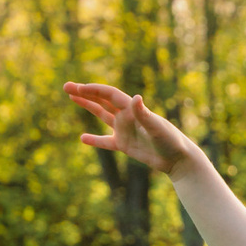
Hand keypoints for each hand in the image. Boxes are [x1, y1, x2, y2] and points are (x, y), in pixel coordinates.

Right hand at [66, 81, 200, 178]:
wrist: (178, 159)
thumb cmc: (171, 140)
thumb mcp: (157, 127)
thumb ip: (144, 114)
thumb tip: (135, 97)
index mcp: (133, 110)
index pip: (109, 95)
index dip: (94, 90)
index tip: (78, 88)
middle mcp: (127, 117)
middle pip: (102, 101)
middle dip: (85, 93)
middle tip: (66, 87)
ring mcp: (124, 130)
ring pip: (101, 115)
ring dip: (87, 106)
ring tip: (72, 98)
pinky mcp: (125, 145)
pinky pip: (105, 142)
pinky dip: (95, 140)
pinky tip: (83, 138)